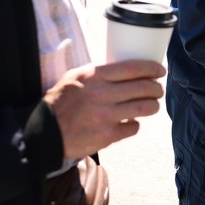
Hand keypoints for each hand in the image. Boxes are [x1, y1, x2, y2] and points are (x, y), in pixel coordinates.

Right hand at [44, 60, 165, 157]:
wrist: (45, 133)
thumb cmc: (60, 102)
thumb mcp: (74, 77)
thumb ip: (97, 73)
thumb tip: (125, 70)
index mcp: (94, 76)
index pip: (133, 68)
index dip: (152, 69)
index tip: (160, 71)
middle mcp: (102, 94)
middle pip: (144, 87)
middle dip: (156, 89)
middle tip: (157, 90)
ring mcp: (105, 116)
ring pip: (145, 107)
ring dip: (153, 106)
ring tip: (152, 105)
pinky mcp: (107, 135)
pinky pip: (133, 127)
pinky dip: (135, 124)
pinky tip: (131, 122)